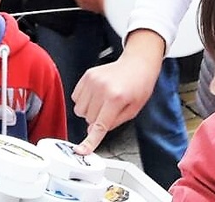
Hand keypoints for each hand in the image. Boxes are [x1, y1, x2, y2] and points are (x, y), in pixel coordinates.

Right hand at [71, 30, 165, 153]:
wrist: (137, 64)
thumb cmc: (139, 85)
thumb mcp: (133, 110)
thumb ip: (114, 123)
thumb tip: (94, 131)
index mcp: (116, 98)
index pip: (100, 126)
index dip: (90, 141)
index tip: (81, 150)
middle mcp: (102, 88)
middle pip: (88, 119)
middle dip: (96, 120)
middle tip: (109, 111)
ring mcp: (92, 80)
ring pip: (79, 109)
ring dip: (88, 111)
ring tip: (102, 102)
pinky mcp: (87, 75)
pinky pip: (75, 97)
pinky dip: (83, 101)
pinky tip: (95, 96)